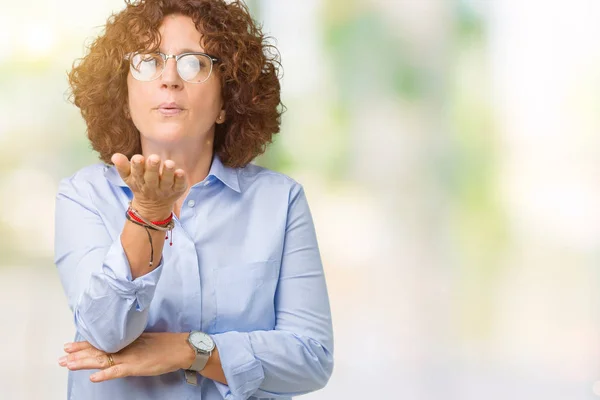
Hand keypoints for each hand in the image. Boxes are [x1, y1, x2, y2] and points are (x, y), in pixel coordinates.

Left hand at [58, 333, 194, 382]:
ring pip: (103, 360)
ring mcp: (129, 357)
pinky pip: (118, 371)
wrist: (180, 347)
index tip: (68, 346)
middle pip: (97, 351)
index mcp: (126, 341)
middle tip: (60, 358)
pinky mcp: (136, 367)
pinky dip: (105, 375)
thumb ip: (130, 343)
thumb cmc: (165, 345)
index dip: (84, 344)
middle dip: (78, 355)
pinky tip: (94, 378)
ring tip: (69, 365)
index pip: (101, 342)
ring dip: (85, 363)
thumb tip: (118, 345)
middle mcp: (124, 347)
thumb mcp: (144, 340)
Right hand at [111, 153, 186, 218]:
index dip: (137, 166)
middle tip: (154, 158)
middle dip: (152, 168)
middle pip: (151, 178)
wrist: (153, 206)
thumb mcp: (129, 178)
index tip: (137, 158)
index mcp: (139, 182)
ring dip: (168, 173)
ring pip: (166, 182)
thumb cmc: (141, 185)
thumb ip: (123, 167)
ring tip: (169, 163)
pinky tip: (181, 172)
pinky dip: (181, 180)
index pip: (137, 174)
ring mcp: (165, 189)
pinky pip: (179, 185)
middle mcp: (152, 187)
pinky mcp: (177, 190)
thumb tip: (115, 155)